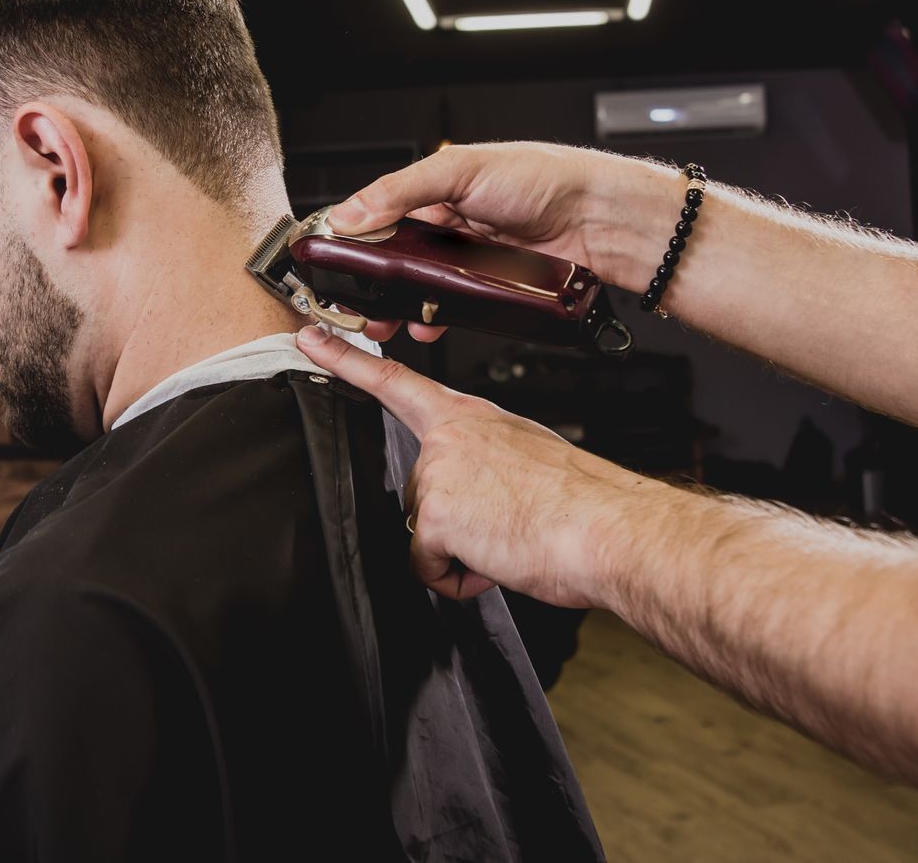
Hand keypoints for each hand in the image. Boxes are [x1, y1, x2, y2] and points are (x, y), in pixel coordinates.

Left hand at [296, 324, 663, 606]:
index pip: (396, 381)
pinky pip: (428, 566)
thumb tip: (480, 492)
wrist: (606, 528)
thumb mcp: (529, 456)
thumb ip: (487, 460)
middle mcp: (449, 438)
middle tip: (506, 521)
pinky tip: (496, 561)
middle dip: (454, 521)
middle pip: (418, 492)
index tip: (310, 339)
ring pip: (425, 531)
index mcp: (472, 416)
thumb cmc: (581, 502)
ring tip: (509, 538)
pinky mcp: (437, 515)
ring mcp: (439, 473)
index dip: (345, 360)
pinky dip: (459, 578)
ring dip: (462, 550)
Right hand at [327, 142, 679, 341]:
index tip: (334, 261)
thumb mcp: (461, 170)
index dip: (356, 238)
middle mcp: (452, 223)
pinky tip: (428, 324)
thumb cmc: (545, 178)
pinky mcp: (491, 288)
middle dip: (373, 283)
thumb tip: (352, 212)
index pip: (381, 213)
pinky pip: (454, 307)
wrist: (600, 219)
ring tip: (385, 322)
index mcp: (438, 188)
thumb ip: (401, 190)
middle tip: (355, 302)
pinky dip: (436, 318)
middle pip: (396, 258)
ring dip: (400, 306)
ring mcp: (471, 258)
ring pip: (422, 287)